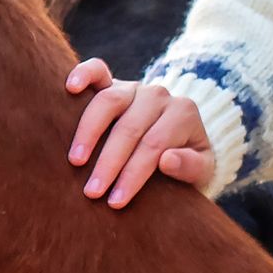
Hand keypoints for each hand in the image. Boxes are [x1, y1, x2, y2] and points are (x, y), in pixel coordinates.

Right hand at [65, 59, 216, 207]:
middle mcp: (158, 95)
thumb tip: (167, 160)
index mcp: (183, 113)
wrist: (177, 143)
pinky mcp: (112, 82)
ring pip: (108, 101)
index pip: (154, 145)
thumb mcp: (202, 171)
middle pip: (129, 128)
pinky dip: (83, 74)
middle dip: (109, 163)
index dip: (133, 175)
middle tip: (92, 192)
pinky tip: (70, 88)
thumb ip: (192, 166)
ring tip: (75, 161)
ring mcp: (134, 86)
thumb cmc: (186, 163)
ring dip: (89, 132)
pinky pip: (97, 71)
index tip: (115, 202)